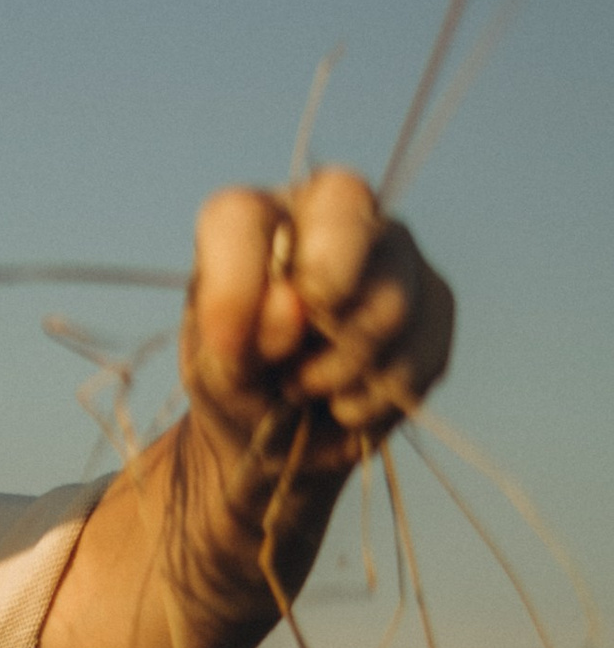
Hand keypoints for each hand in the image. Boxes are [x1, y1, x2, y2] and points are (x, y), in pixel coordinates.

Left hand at [181, 168, 453, 473]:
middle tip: (292, 358)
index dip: (235, 283)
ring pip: (388, 300)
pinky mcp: (435, 302)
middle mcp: (328, 215)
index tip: (226, 346)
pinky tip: (345, 402)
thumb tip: (292, 305)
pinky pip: (420, 351)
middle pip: (344, 209)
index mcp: (253, 221)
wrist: (285, 437)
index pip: (241, 216)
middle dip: (321, 290)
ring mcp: (393, 251)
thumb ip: (236, 338)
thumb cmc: (239, 386)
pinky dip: (376, 397)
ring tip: (307, 389)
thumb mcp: (212, 375)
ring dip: (339, 370)